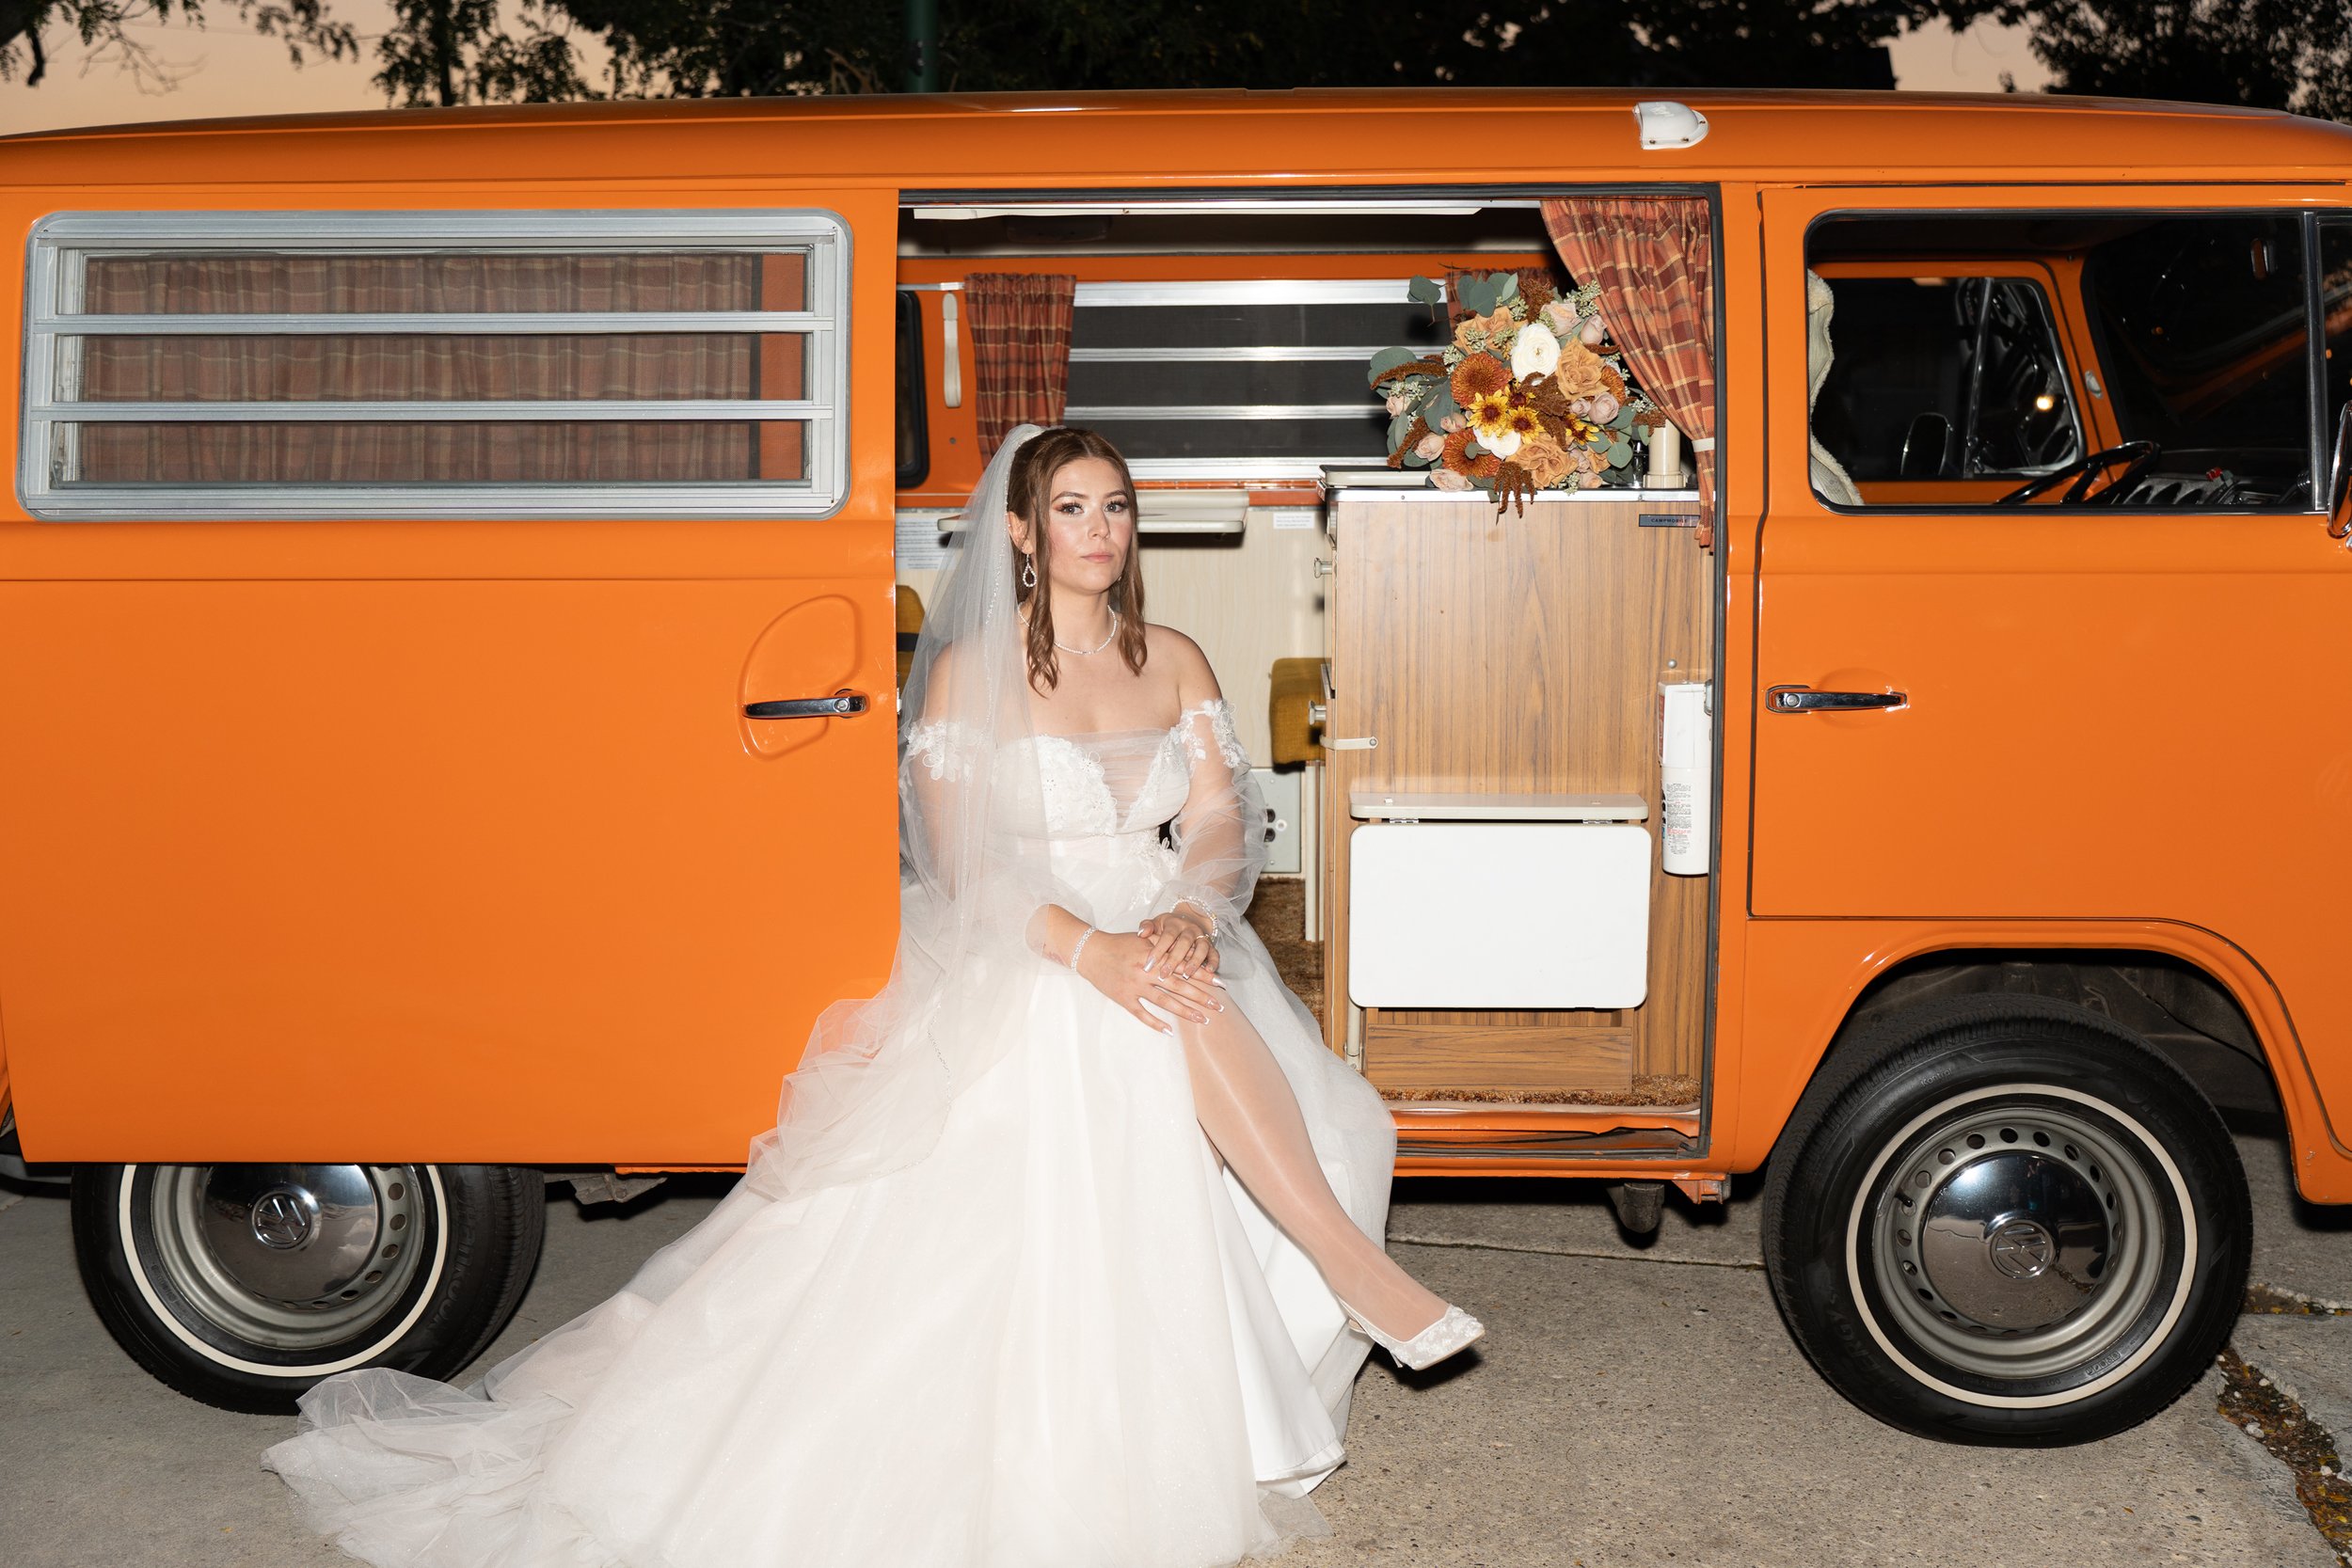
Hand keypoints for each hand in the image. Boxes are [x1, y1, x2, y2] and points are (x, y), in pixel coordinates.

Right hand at [1074, 929, 1223, 1034]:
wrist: (1091, 952)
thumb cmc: (1119, 944)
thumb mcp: (1143, 940)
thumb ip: (1163, 946)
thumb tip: (1187, 951)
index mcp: (1154, 956)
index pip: (1183, 967)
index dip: (1203, 975)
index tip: (1220, 983)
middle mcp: (1147, 972)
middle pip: (1179, 986)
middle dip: (1200, 996)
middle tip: (1218, 1006)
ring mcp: (1135, 986)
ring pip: (1164, 1002)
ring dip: (1184, 1011)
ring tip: (1202, 1019)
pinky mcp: (1123, 998)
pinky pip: (1141, 1013)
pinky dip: (1155, 1023)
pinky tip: (1170, 1031)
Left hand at [1137, 908, 1220, 986]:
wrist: (1188, 921)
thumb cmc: (1167, 927)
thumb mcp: (1156, 923)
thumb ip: (1147, 926)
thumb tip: (1141, 933)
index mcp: (1175, 923)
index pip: (1167, 936)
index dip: (1159, 950)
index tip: (1149, 964)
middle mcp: (1190, 929)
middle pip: (1184, 942)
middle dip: (1175, 959)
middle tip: (1164, 974)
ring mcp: (1202, 937)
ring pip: (1201, 948)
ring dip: (1195, 962)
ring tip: (1187, 975)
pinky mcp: (1211, 946)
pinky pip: (1215, 953)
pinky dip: (1214, 962)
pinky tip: (1209, 971)